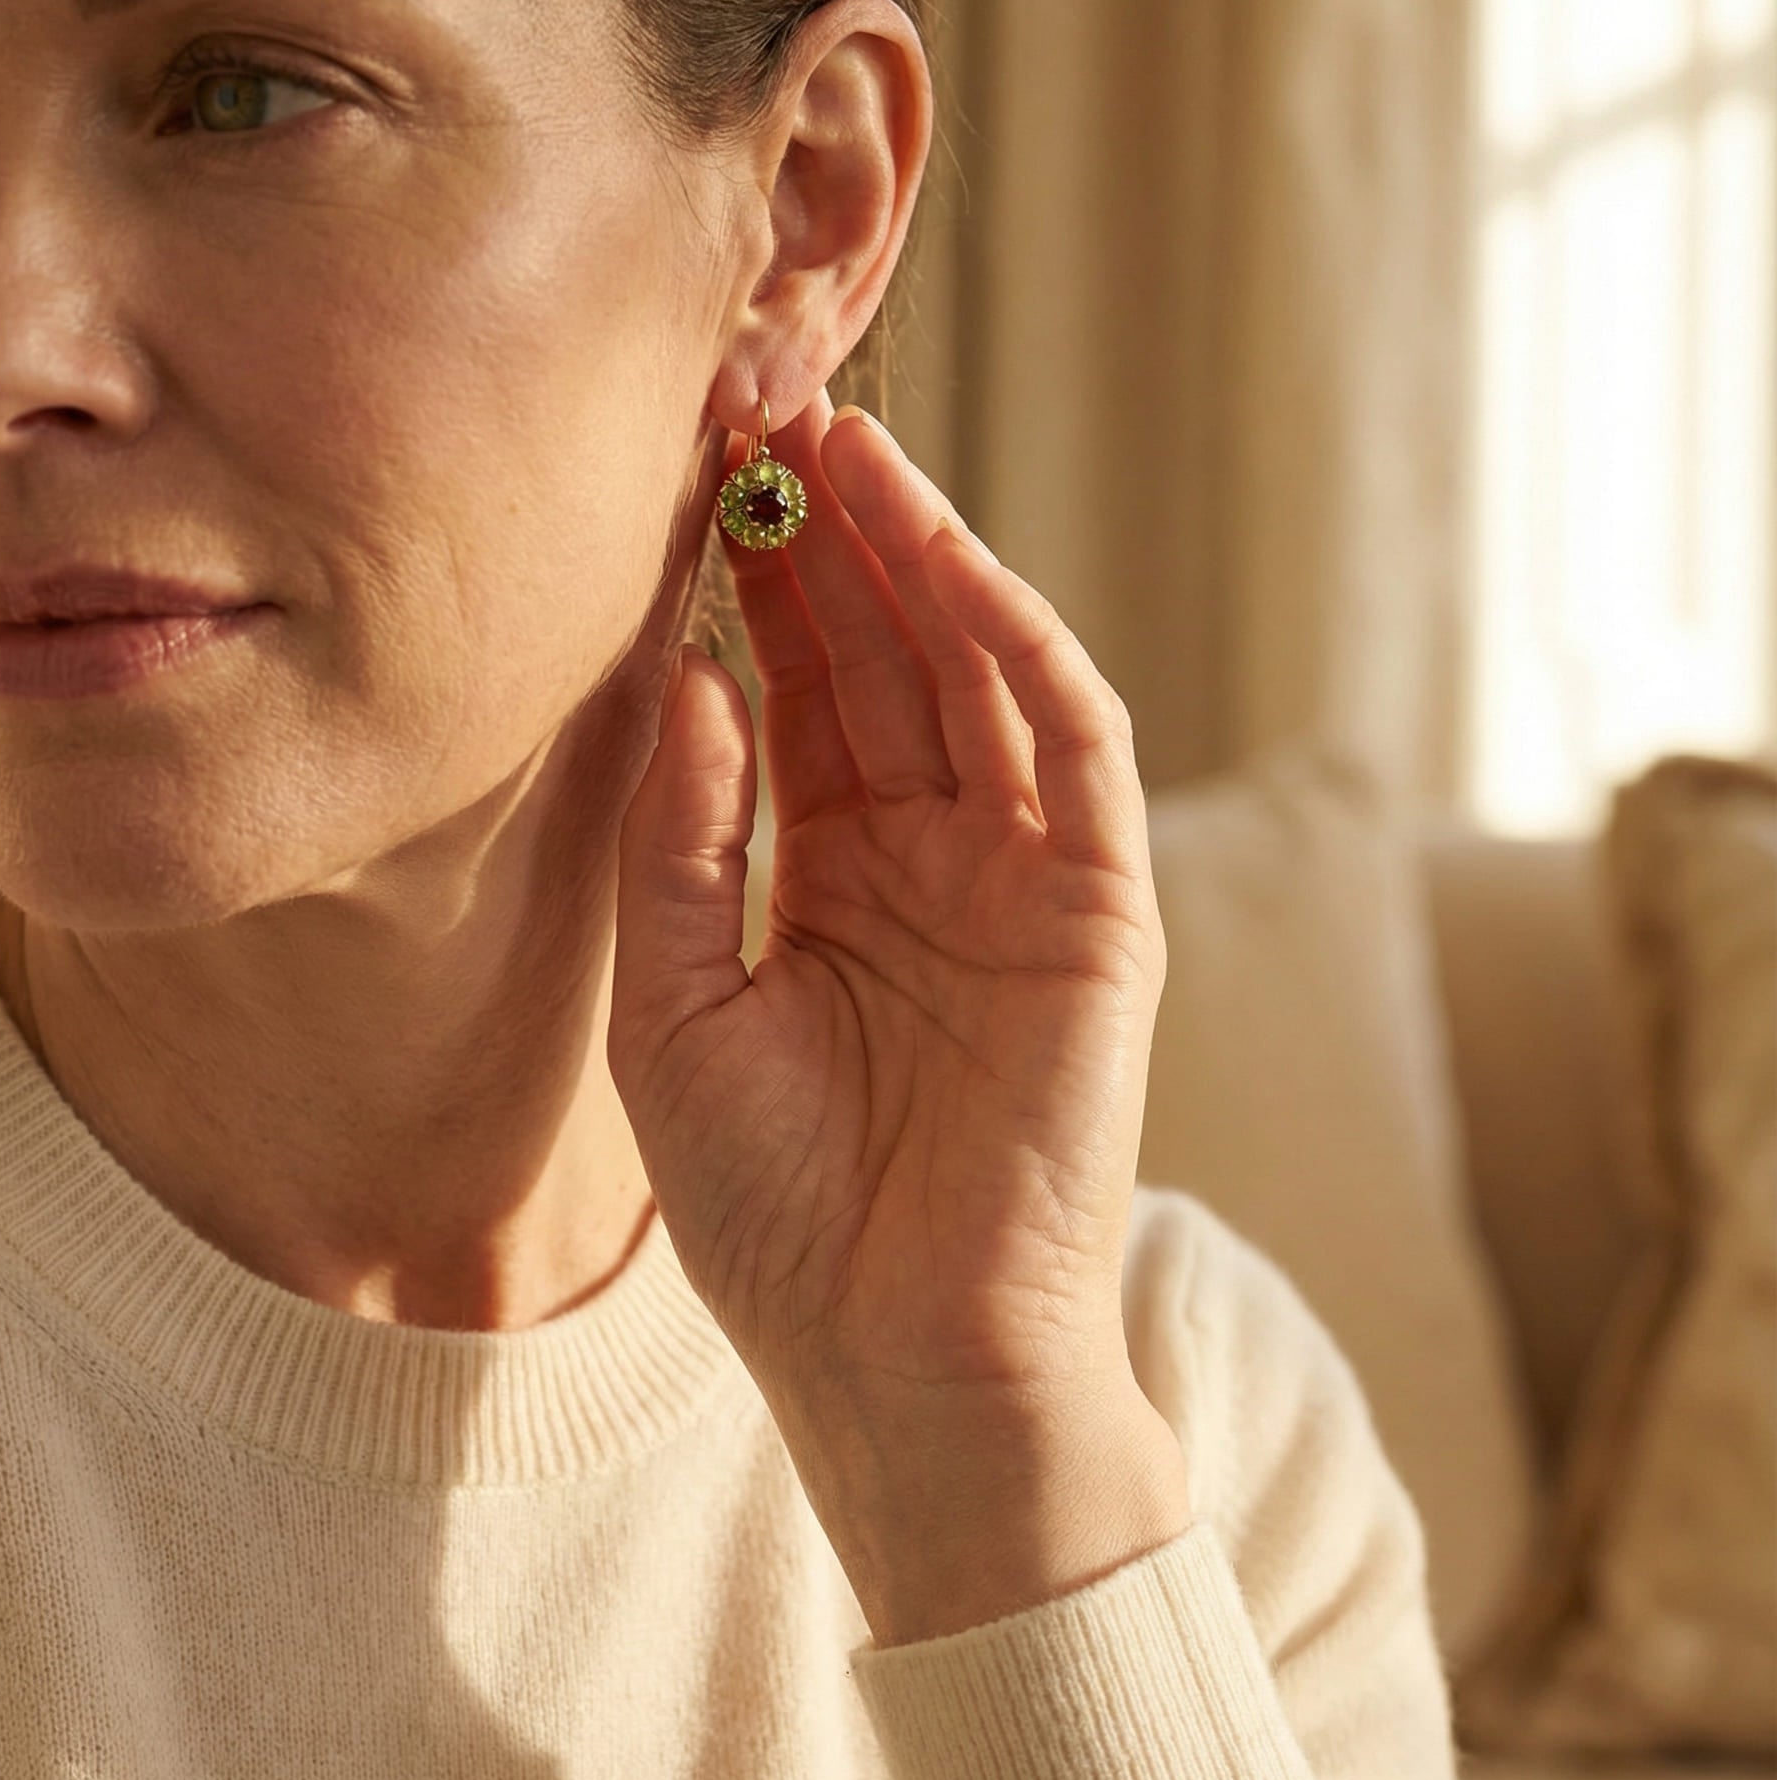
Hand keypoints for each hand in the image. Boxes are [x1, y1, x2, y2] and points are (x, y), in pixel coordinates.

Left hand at [609, 391, 1170, 1443]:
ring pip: (980, 677)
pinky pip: (1077, 755)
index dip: (754, 588)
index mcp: (831, 878)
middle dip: (831, 538)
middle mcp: (930, 856)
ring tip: (845, 451)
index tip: (693, 475)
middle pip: (886, 658)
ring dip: (923, 563)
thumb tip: (694, 676)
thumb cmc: (779, 1218)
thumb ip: (687, 845)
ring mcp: (1024, 877)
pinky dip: (1023, 655)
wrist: (901, 1365)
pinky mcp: (1104, 912)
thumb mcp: (677, 1012)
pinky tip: (954, 569)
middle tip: (766, 414)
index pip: (800, 695)